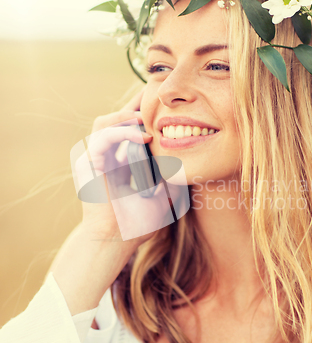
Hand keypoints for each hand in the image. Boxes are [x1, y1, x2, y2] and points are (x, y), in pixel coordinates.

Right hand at [74, 89, 184, 248]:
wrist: (117, 241)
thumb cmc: (138, 223)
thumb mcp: (165, 195)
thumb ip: (173, 178)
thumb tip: (193, 165)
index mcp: (120, 161)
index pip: (128, 127)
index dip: (144, 113)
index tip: (167, 108)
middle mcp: (105, 156)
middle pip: (116, 118)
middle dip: (136, 106)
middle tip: (158, 100)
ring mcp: (94, 158)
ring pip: (105, 121)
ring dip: (127, 116)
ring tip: (150, 121)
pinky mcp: (88, 163)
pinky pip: (103, 137)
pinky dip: (123, 133)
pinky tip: (145, 137)